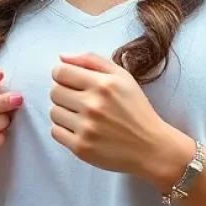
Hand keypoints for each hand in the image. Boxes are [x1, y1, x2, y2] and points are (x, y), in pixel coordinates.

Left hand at [49, 52, 193, 188]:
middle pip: (54, 92)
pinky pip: (55, 132)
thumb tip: (61, 57)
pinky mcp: (81, 148)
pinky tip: (82, 130)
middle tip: (80, 100)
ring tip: (83, 117)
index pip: (60, 72)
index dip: (62, 75)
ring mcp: (86, 128)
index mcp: (103, 84)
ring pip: (53, 112)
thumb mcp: (122, 76)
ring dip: (64, 113)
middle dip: (64, 93)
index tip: (70, 81)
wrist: (151, 147)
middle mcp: (93, 105)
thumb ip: (91, 60)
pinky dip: (65, 130)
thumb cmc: (136, 109)